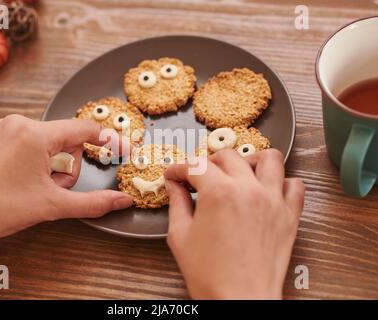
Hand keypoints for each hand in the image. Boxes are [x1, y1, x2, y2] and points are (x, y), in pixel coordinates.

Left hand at [0, 115, 132, 255]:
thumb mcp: (53, 206)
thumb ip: (93, 202)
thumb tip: (122, 200)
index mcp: (34, 136)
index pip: (83, 129)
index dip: (107, 140)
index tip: (122, 149)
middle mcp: (17, 123)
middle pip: (64, 139)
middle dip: (66, 164)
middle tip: (52, 186)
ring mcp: (1, 126)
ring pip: (45, 140)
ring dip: (49, 163)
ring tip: (33, 184)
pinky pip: (25, 140)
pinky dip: (31, 157)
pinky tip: (18, 176)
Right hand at [164, 149, 304, 298]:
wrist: (240, 300)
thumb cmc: (210, 275)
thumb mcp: (180, 236)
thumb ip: (177, 203)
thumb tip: (174, 185)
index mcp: (218, 193)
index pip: (196, 165)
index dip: (180, 168)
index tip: (175, 175)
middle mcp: (248, 189)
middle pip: (229, 156)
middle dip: (209, 162)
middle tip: (201, 176)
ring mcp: (273, 200)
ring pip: (269, 158)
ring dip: (251, 160)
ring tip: (239, 173)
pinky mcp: (290, 215)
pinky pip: (295, 185)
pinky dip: (282, 182)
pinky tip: (267, 190)